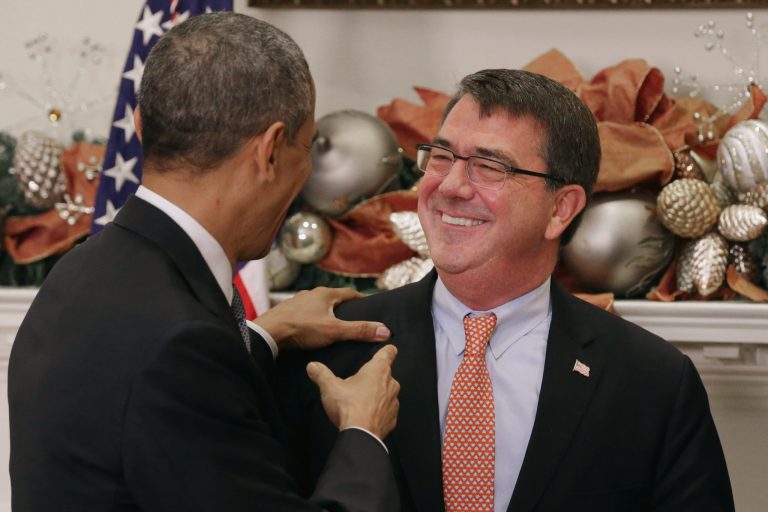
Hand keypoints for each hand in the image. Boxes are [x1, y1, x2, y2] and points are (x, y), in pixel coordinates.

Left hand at [253, 287, 389, 349]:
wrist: (268, 332)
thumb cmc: (302, 329)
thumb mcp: (334, 331)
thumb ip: (359, 331)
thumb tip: (385, 330)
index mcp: (325, 294)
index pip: (349, 293)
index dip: (360, 300)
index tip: (368, 306)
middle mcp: (311, 293)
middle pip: (333, 298)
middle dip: (343, 307)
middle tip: (352, 318)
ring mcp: (297, 301)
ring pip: (317, 305)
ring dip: (325, 312)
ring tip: (332, 325)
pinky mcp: (286, 311)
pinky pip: (304, 312)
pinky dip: (311, 318)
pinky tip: (311, 329)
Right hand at [306, 345, 399, 439]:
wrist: (360, 435)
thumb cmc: (348, 407)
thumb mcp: (330, 387)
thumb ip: (321, 374)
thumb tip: (312, 366)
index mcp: (378, 370)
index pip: (388, 352)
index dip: (387, 349)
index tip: (388, 348)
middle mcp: (390, 383)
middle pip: (386, 374)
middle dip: (376, 377)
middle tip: (361, 382)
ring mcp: (394, 402)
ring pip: (388, 393)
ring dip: (378, 395)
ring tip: (362, 401)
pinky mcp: (392, 418)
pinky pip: (387, 411)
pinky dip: (380, 412)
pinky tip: (367, 415)